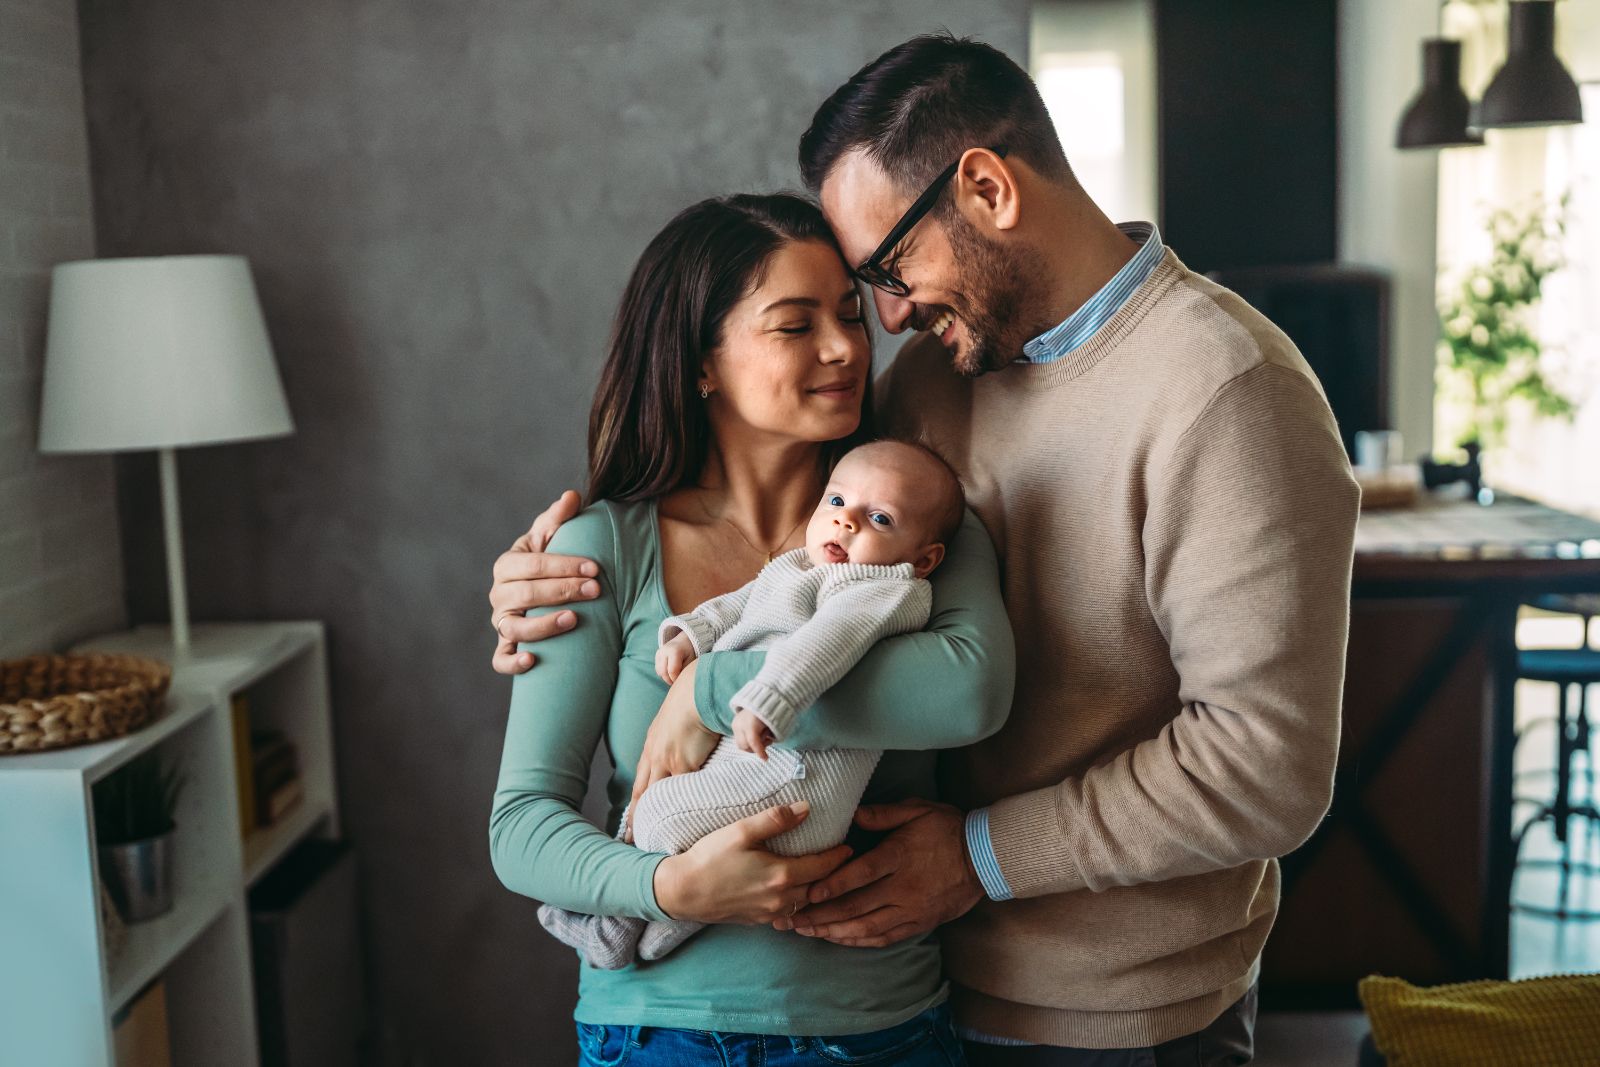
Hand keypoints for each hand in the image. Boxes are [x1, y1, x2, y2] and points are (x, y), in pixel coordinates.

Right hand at [490, 490, 601, 674]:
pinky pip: (501, 659)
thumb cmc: (548, 561)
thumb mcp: (551, 537)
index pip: (533, 564)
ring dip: (542, 626)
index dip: (564, 565)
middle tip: (596, 590)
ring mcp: (501, 622)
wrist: (541, 591)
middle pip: (525, 594)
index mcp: (507, 565)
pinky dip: (512, 662)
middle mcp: (500, 595)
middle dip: (562, 591)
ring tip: (573, 619)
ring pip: (513, 628)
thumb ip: (559, 518)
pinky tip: (532, 661)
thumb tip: (571, 497)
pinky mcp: (505, 646)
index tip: (595, 569)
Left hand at [626, 661, 717, 840]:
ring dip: (650, 817)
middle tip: (631, 838)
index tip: (631, 821)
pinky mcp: (683, 763)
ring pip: (654, 795)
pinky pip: (679, 791)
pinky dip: (677, 808)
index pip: (640, 781)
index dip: (635, 803)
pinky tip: (678, 823)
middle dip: (635, 817)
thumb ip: (676, 741)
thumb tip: (684, 752)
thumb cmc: (692, 702)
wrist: (697, 692)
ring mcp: (667, 761)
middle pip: (641, 793)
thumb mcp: (676, 723)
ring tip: (647, 838)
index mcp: (652, 747)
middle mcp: (654, 756)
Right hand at [653, 801, 852, 923]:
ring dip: (816, 890)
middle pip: (819, 887)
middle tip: (841, 860)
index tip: (849, 847)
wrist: (682, 892)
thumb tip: (806, 809)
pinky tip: (795, 893)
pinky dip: (798, 902)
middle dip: (832, 874)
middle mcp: (781, 899)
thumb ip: (775, 820)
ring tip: (822, 875)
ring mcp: (770, 913)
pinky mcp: (758, 920)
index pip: (824, 866)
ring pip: (805, 902)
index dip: (839, 856)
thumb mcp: (741, 831)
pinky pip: (789, 913)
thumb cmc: (709, 858)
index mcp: (782, 875)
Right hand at [654, 633, 696, 684]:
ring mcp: (659, 653)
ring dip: (667, 677)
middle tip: (678, 682)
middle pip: (663, 673)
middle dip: (671, 680)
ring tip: (676, 676)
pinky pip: (658, 669)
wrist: (685, 640)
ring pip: (660, 672)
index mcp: (674, 651)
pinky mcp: (657, 655)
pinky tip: (671, 672)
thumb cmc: (690, 652)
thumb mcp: (691, 661)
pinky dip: (664, 673)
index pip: (672, 671)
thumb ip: (685, 670)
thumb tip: (678, 682)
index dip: (676, 679)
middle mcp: (664, 651)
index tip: (682, 681)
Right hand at [732, 709, 773, 759]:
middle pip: (745, 746)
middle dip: (756, 749)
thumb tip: (765, 751)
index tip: (766, 759)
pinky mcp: (733, 724)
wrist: (763, 697)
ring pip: (740, 744)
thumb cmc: (772, 710)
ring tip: (762, 736)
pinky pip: (739, 739)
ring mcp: (735, 723)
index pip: (753, 742)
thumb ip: (770, 736)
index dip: (760, 752)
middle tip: (766, 742)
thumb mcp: (774, 723)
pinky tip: (756, 733)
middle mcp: (740, 723)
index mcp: (751, 722)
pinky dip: (748, 740)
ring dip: (751, 746)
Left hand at [771, 799, 983, 947]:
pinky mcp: (919, 923)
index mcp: (899, 857)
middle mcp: (903, 888)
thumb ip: (883, 814)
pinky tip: (840, 939)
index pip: (861, 875)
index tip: (809, 892)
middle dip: (822, 914)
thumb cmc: (947, 829)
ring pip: (867, 927)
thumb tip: (853, 814)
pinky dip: (860, 941)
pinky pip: (885, 937)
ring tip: (809, 932)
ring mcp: (911, 910)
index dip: (833, 885)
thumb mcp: (917, 810)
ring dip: (835, 931)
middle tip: (794, 918)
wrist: (984, 858)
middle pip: (857, 906)